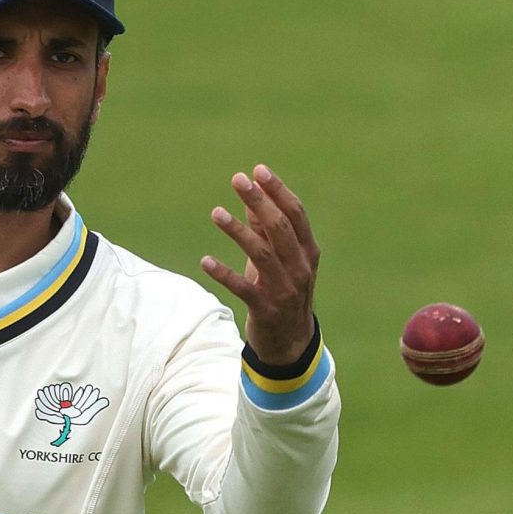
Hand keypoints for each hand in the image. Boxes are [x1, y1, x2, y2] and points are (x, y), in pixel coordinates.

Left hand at [201, 164, 319, 364]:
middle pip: (279, 228)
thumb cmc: (284, 290)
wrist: (290, 343)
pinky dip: (223, 274)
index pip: (295, 214)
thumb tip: (251, 193)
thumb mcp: (281, 258)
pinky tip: (205, 261)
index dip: (278, 191)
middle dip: (258, 201)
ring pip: (261, 254)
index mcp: (307, 251)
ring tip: (216, 213)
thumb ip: (267, 228)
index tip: (258, 170)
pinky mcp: (265, 309)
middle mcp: (300, 268)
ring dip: (237, 231)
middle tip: (237, 180)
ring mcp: (284, 290)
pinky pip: (242, 288)